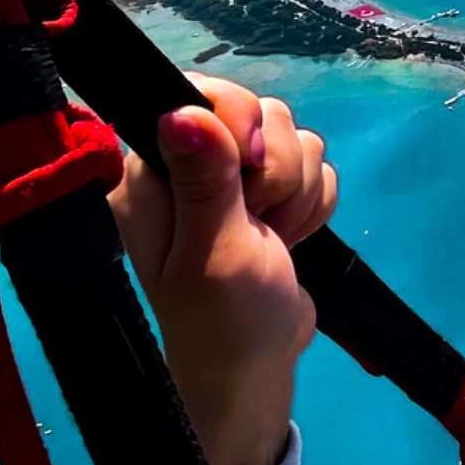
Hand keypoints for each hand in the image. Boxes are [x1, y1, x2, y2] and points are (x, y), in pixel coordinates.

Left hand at [110, 74, 338, 464]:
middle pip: (257, 109)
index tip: (247, 170)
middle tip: (261, 216)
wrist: (256, 369)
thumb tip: (181, 110)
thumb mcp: (213, 253)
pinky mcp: (270, 193)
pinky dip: (313, 201)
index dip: (235, 121)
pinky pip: (313, 163)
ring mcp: (230, 178)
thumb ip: (204, 180)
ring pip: (292, 135)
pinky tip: (291, 238)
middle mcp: (186, 166)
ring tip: (274, 238)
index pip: (194, 94)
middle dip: (276, 166)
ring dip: (297, 190)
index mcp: (150, 175)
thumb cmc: (224, 320)